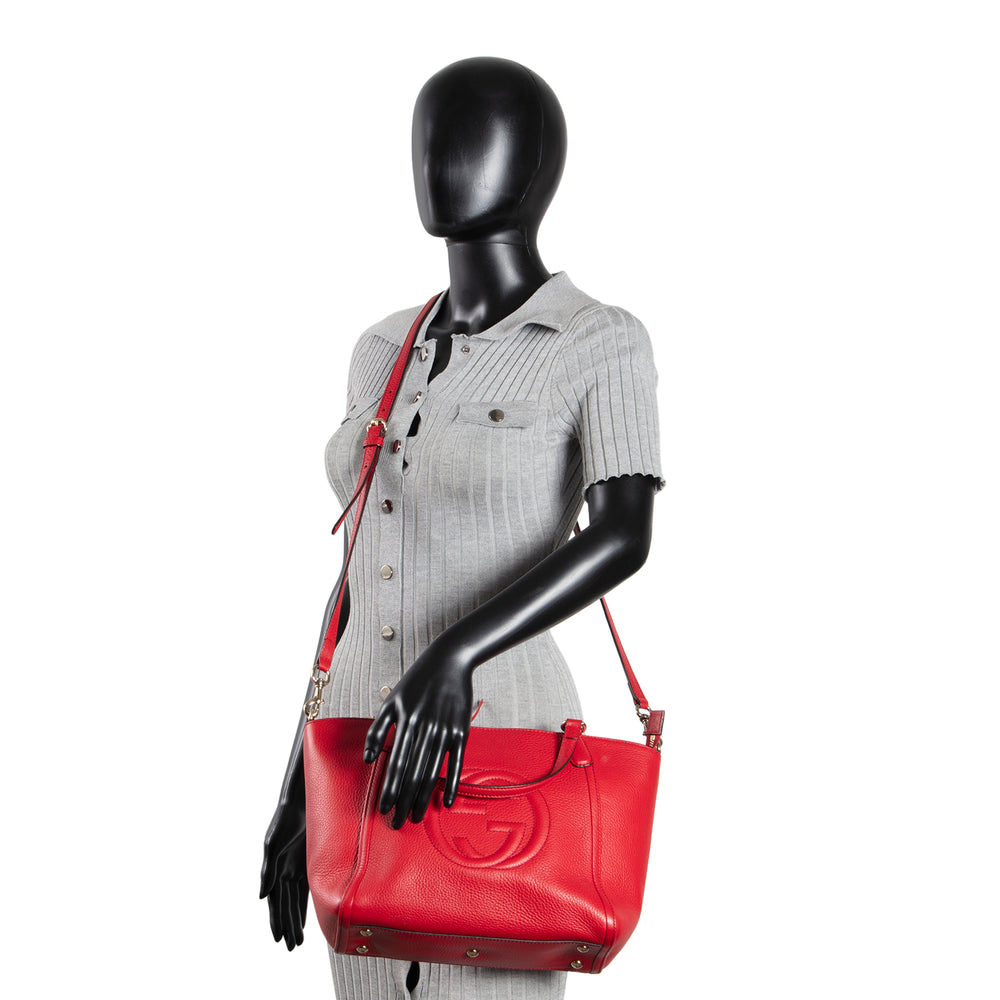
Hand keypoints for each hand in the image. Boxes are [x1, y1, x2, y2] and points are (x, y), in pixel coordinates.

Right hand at [259, 799, 308, 949]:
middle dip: (288, 926)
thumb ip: (268, 870)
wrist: (302, 801)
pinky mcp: (310, 861)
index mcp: (274, 869)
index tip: (280, 939)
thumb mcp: (273, 843)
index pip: (275, 902)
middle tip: (292, 947)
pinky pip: (308, 888)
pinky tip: (307, 918)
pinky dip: (307, 904)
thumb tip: (262, 897)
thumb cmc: (285, 820)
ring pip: (296, 901)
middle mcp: (284, 871)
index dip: (277, 920)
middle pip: (286, 905)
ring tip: (299, 939)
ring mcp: (296, 867)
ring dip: (297, 919)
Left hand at [363, 644, 473, 828]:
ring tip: (417, 816)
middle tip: (398, 823)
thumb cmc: (418, 680)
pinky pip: (456, 763)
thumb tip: (366, 758)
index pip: (395, 764)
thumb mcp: (392, 700)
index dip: (389, 788)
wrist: (450, 660)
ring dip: (423, 798)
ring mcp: (444, 730)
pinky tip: (447, 802)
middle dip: (404, 801)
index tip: (384, 809)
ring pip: (431, 771)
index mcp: (405, 721)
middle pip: (412, 773)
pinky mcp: (461, 731)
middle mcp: (424, 728)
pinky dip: (452, 784)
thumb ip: (377, 729)